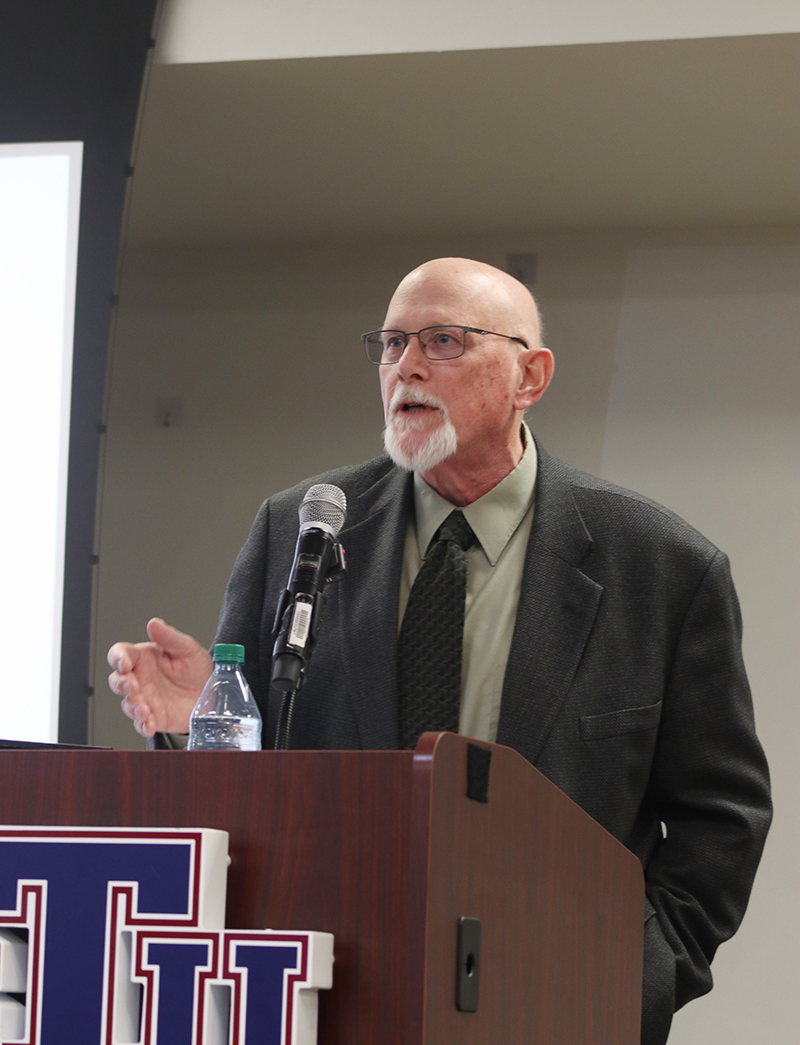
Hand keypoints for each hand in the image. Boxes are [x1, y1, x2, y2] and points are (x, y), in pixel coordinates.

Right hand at [108, 618, 212, 736]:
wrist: (211, 693)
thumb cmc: (196, 668)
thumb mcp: (187, 649)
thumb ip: (170, 637)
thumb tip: (153, 623)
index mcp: (144, 658)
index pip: (120, 655)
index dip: (117, 658)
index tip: (124, 663)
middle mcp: (140, 679)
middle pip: (117, 681)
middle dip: (122, 684)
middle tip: (134, 686)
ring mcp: (144, 699)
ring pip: (127, 703)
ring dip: (132, 707)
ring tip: (144, 709)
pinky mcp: (153, 717)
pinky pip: (141, 723)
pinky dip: (143, 725)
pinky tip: (149, 723)